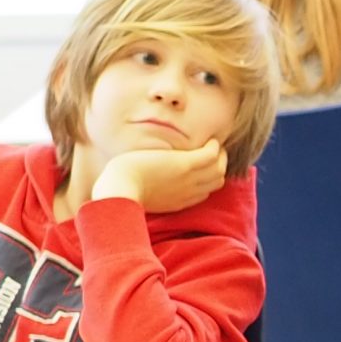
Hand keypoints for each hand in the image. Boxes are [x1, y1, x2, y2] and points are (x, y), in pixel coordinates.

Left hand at [93, 139, 226, 213]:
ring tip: (215, 145)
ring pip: (219, 169)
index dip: (209, 180)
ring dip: (221, 156)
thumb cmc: (121, 193)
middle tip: (215, 153)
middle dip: (220, 167)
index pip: (205, 192)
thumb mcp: (140, 197)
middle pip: (217, 181)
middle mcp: (188, 192)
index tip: (205, 168)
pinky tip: (210, 140)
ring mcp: (189, 179)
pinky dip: (214, 147)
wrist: (119, 191)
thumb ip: (147, 192)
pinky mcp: (184, 165)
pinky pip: (211, 155)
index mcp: (179, 202)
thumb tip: (140, 188)